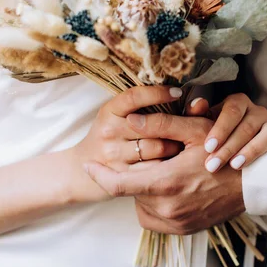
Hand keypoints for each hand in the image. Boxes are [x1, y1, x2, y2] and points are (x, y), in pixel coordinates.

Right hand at [67, 85, 182, 203]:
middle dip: (174, 127)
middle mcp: (109, 130)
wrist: (78, 169)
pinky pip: (154, 168)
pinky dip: (168, 165)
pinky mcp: (120, 174)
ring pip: (157, 147)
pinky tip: (173, 162)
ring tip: (181, 145)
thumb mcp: (117, 117)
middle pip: (152, 125)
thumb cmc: (109, 138)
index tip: (178, 92)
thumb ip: (144, 107)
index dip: (158, 93)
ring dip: (174, 146)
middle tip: (187, 128)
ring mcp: (114, 153)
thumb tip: (182, 94)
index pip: (135, 97)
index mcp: (110, 111)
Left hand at [85, 117, 242, 234]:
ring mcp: (176, 223)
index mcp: (165, 183)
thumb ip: (161, 123)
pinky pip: (156, 220)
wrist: (253, 184)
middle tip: (153, 162)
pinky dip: (157, 207)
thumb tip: (131, 118)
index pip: (117, 185)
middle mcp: (167, 208)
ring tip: (164, 176)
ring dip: (145, 193)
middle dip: (135, 177)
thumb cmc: (225, 153)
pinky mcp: (183, 231)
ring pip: (142, 207)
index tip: (89, 167)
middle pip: (131, 193)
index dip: (99, 175)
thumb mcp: (196, 132)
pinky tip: (172, 192)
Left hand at [186, 93, 266, 172]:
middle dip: (229, 146)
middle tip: (213, 165)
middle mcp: (256, 112)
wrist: (228, 150)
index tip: (208, 147)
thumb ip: (196, 115)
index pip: (231, 111)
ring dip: (253, 149)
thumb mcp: (201, 125)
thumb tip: (198, 105)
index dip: (220, 128)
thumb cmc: (212, 137)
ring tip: (236, 166)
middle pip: (248, 125)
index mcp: (236, 103)